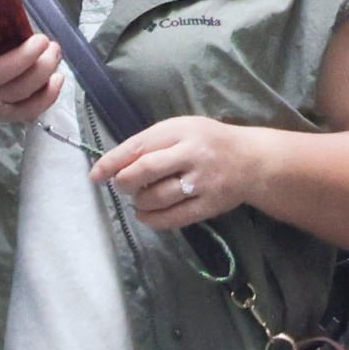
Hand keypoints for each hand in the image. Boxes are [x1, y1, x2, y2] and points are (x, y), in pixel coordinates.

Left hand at [96, 114, 265, 229]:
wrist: (253, 160)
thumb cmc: (209, 141)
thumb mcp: (182, 129)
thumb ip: (151, 143)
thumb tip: (112, 165)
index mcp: (182, 130)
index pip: (138, 146)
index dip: (111, 162)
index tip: (95, 175)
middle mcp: (192, 154)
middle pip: (145, 171)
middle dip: (124, 183)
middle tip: (122, 187)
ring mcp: (203, 181)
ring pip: (157, 198)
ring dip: (139, 202)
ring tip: (139, 199)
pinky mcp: (210, 205)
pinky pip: (173, 218)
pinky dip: (152, 220)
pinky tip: (146, 215)